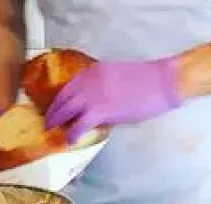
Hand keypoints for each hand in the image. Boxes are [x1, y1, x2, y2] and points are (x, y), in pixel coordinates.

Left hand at [44, 57, 183, 139]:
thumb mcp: (116, 74)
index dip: (58, 98)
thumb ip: (100, 84)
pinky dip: (72, 133)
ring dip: (57, 121)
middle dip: (53, 111)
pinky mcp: (102, 109)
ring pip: (66, 110)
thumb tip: (90, 102)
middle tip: (48, 121)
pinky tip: (70, 139)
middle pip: (62, 98)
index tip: (53, 107)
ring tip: (52, 130)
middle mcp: (89, 80)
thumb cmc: (146, 79)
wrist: (163, 81)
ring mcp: (94, 94)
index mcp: (93, 70)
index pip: (67, 86)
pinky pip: (79, 124)